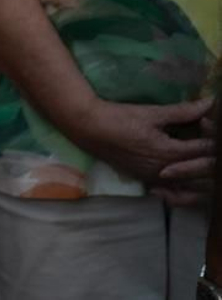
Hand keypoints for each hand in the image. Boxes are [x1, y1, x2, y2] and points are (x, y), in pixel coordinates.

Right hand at [65, 98, 212, 199]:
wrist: (89, 128)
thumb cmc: (120, 118)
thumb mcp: (152, 113)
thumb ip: (184, 111)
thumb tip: (210, 102)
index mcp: (171, 153)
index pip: (206, 150)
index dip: (212, 135)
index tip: (207, 122)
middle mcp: (167, 171)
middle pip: (205, 171)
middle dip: (212, 156)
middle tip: (206, 137)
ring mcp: (158, 180)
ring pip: (195, 188)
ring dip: (205, 176)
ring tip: (204, 160)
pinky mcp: (149, 181)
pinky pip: (176, 196)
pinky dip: (188, 194)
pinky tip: (192, 183)